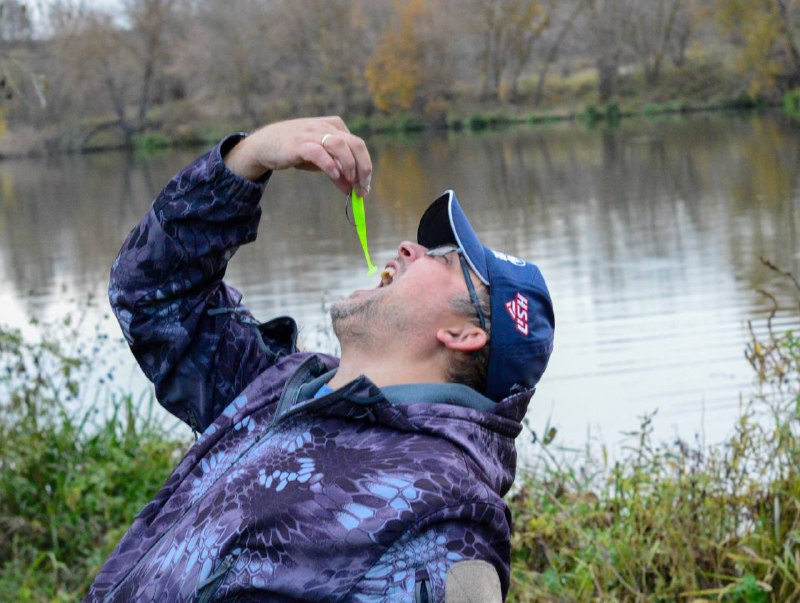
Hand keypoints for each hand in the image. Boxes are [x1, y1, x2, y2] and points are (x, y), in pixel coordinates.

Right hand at [223, 116, 371, 196]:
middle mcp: (326, 127)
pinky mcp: (298, 144)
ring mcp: (312, 134)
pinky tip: (335, 176)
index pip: (358, 146)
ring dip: (350, 167)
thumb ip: (337, 172)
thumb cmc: (296, 151)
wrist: (265, 144)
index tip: (364, 187)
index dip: (365, 167)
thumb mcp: (321, 161)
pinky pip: (319, 152)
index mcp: (335, 127)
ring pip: (340, 145)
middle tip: (362, 189)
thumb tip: (352, 189)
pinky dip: (330, 165)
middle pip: (356, 144)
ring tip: (349, 184)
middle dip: (363, 168)